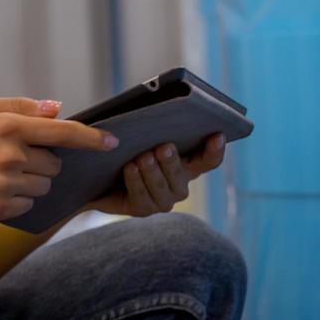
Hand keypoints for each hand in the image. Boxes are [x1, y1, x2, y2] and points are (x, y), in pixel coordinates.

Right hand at [0, 95, 117, 225]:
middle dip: (43, 159)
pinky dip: (19, 199)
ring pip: (44, 185)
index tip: (111, 141)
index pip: (62, 131)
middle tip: (14, 155)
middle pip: (55, 163)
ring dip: (32, 180)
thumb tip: (55, 107)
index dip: (91, 137)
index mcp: (7, 126)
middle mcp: (11, 156)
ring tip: (0, 172)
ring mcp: (5, 185)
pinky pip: (28, 205)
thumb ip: (17, 106)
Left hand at [86, 133, 227, 217]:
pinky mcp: (143, 209)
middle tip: (164, 147)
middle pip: (183, 175)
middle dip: (173, 162)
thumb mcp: (145, 135)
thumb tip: (164, 111)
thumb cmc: (130, 148)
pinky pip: (142, 197)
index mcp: (188, 165)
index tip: (217, 135)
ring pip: (162, 188)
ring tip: (143, 157)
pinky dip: (136, 182)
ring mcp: (163, 200)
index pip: (209, 161)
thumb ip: (159, 127)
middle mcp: (179, 185)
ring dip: (153, 172)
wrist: (102, 173)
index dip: (215, 150)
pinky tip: (130, 168)